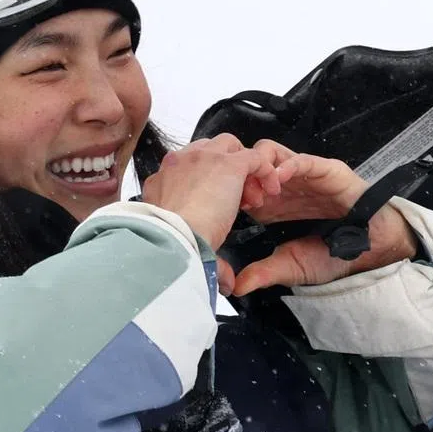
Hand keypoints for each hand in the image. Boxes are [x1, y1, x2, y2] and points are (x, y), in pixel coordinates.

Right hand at [141, 134, 284, 251]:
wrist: (173, 239)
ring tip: (254, 199)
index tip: (220, 207)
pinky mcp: (227, 163)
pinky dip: (265, 171)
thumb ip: (204, 254)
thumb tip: (226, 283)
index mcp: (162, 181)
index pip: (188, 169)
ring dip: (244, 170)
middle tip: (239, 203)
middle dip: (226, 172)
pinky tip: (270, 191)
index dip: (208, 185)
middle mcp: (178, 162)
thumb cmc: (170, 245)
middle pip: (209, 152)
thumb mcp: (181, 242)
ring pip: (231, 147)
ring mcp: (202, 158)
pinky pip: (254, 157)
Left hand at [229, 144, 417, 294]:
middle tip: (239, 196)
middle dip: (241, 175)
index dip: (229, 191)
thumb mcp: (291, 266)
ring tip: (260, 190)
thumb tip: (237, 287)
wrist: (369, 248)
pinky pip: (302, 159)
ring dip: (260, 167)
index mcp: (272, 204)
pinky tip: (279, 176)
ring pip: (272, 154)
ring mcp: (302, 176)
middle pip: (251, 164)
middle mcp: (284, 186)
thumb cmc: (333, 254)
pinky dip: (287, 164)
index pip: (241, 185)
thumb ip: (264, 272)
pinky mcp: (324, 170)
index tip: (223, 207)